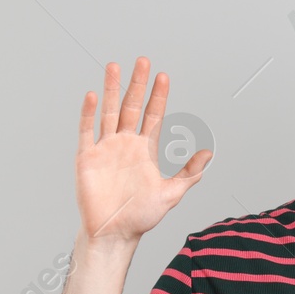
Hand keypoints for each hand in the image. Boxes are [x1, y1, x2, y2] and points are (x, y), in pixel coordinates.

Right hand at [75, 58, 210, 247]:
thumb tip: (208, 154)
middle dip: (137, 84)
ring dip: (111, 89)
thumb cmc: (141, 216)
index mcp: (145, 150)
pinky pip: (86, 131)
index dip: (158, 96)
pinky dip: (88, 113)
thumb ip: (189, 174)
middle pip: (131, 106)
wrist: (114, 233)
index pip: (153, 115)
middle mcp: (125, 144)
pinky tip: (92, 96)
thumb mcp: (170, 193)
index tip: (164, 76)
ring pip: (108, 112)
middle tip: (143, 60)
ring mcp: (105, 148)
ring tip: (114, 66)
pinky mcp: (87, 157)